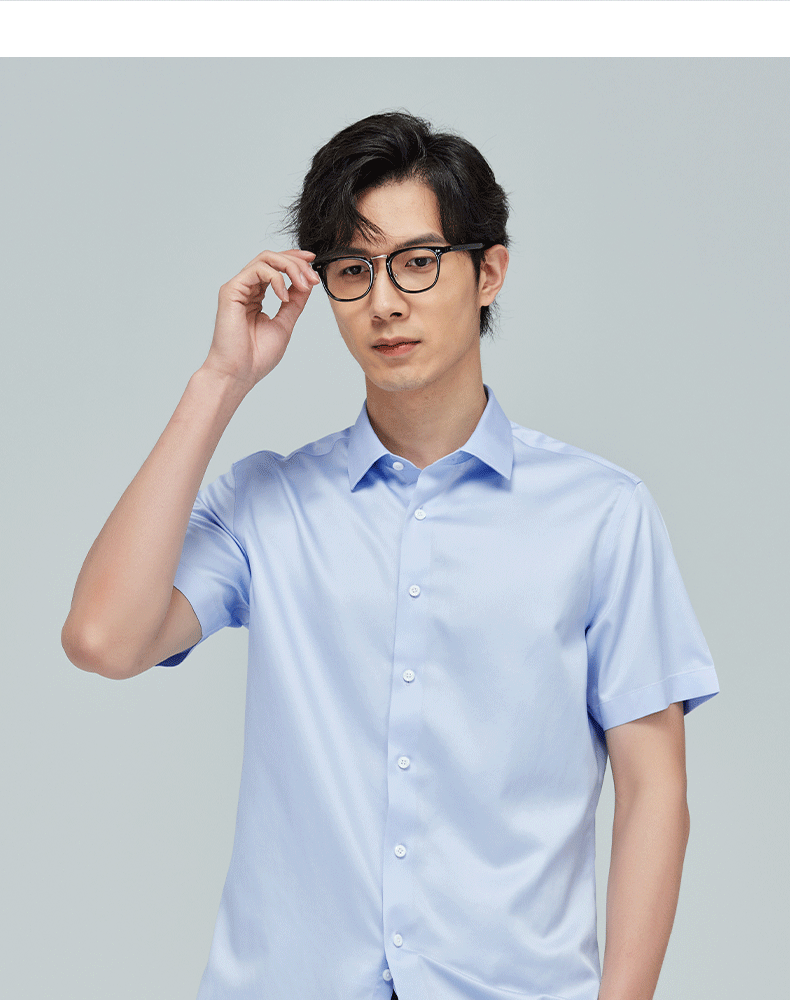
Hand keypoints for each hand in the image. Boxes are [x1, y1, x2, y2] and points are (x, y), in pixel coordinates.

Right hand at [201, 248, 321, 390]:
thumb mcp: (285, 324)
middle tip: (313, 278)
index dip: (296, 261)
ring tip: (303, 285)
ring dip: (290, 267)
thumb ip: (295, 303)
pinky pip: (258, 270)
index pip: (276, 268)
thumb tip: (307, 283)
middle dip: (297, 263)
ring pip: (266, 259)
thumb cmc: (256, 357)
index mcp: (256, 296)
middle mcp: (246, 289)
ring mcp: (238, 288)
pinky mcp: (231, 290)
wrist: (238, 373)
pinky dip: (277, 278)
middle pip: (272, 258)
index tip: (314, 265)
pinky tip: (284, 297)